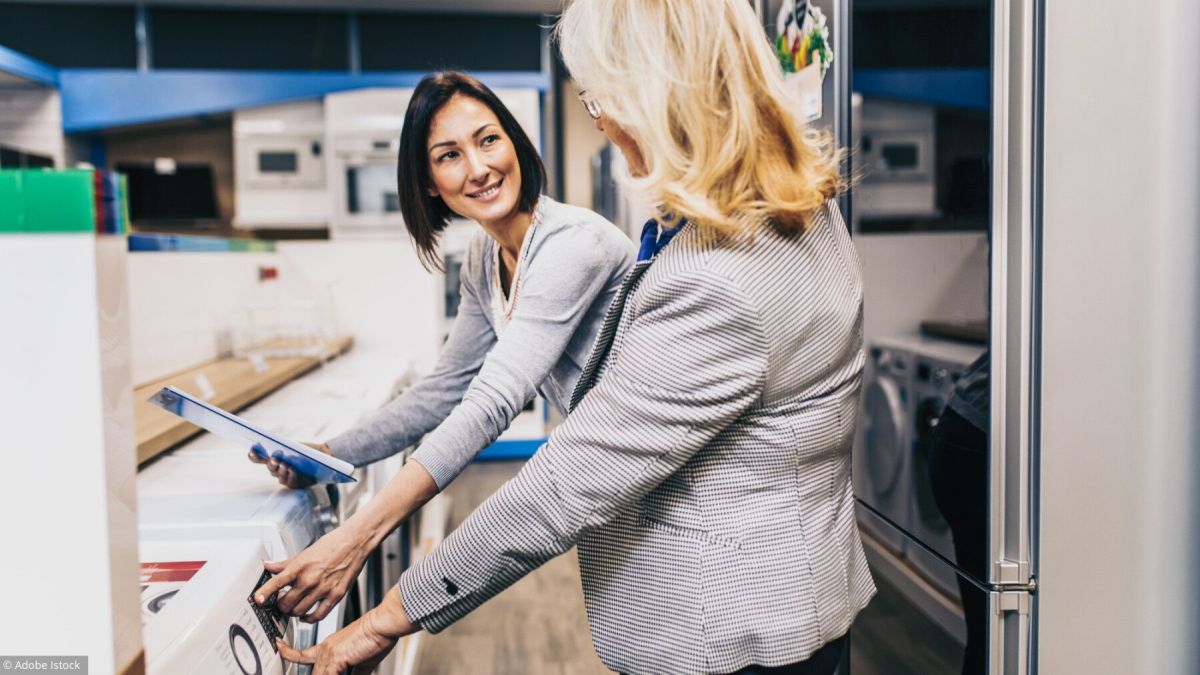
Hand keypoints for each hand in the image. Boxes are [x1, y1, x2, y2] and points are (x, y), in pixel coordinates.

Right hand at [248, 441, 330, 488]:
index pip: (259, 458)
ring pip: (279, 476)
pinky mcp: (295, 483)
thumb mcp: (293, 445)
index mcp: (274, 458)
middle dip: (272, 463)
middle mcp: (277, 468)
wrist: (324, 457)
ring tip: (285, 465)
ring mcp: (285, 477)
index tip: (252, 451)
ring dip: (281, 470)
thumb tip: (270, 445)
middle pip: (270, 467)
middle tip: (275, 459)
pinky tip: (292, 471)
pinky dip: (291, 476)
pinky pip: (290, 482)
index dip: (254, 456)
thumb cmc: (306, 450)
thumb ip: (281, 444)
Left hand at [255, 524, 369, 622]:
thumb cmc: (332, 545)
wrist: (354, 542)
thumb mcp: (305, 552)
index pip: (276, 583)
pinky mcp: (335, 595)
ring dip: (294, 612)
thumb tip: (268, 566)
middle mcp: (309, 579)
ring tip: (295, 606)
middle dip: (281, 605)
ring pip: (299, 612)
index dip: (264, 593)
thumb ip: (285, 563)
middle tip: (283, 601)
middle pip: (286, 604)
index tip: (257, 600)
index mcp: (299, 567)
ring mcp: (323, 589)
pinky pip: (318, 615)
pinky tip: (307, 615)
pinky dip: (309, 619)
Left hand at [277, 587, 416, 674]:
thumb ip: (353, 672)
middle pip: (307, 669)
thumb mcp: (362, 661)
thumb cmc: (376, 637)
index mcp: (328, 647)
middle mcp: (324, 649)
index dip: (287, 653)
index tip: (278, 647)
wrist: (382, 624)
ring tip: (344, 668)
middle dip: (310, 670)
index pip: (300, 654)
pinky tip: (344, 674)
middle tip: (338, 666)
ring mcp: (328, 653)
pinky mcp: (334, 657)